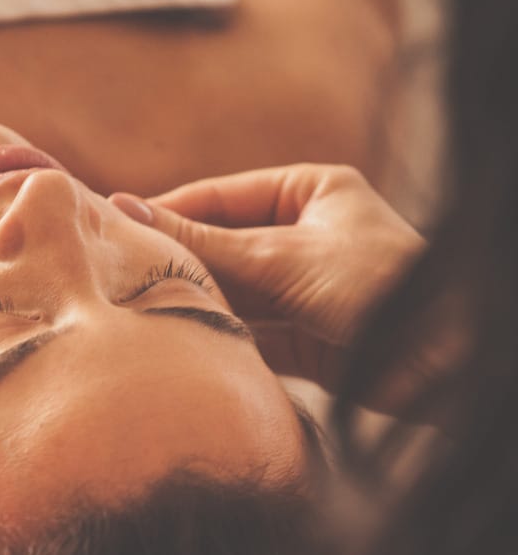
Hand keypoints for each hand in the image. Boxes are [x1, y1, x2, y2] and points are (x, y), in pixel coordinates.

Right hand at [111, 165, 425, 396]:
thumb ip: (204, 242)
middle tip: (115, 277)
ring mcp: (298, 289)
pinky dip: (214, 336)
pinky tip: (177, 340)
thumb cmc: (381, 285)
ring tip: (136, 312)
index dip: (166, 212)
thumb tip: (125, 210)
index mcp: (308, 191)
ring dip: (192, 302)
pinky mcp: (299, 339)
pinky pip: (243, 331)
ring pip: (228, 292)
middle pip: (219, 246)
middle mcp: (300, 235)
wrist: (442, 363)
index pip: (218, 197)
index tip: (112, 227)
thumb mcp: (283, 256)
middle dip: (175, 264)